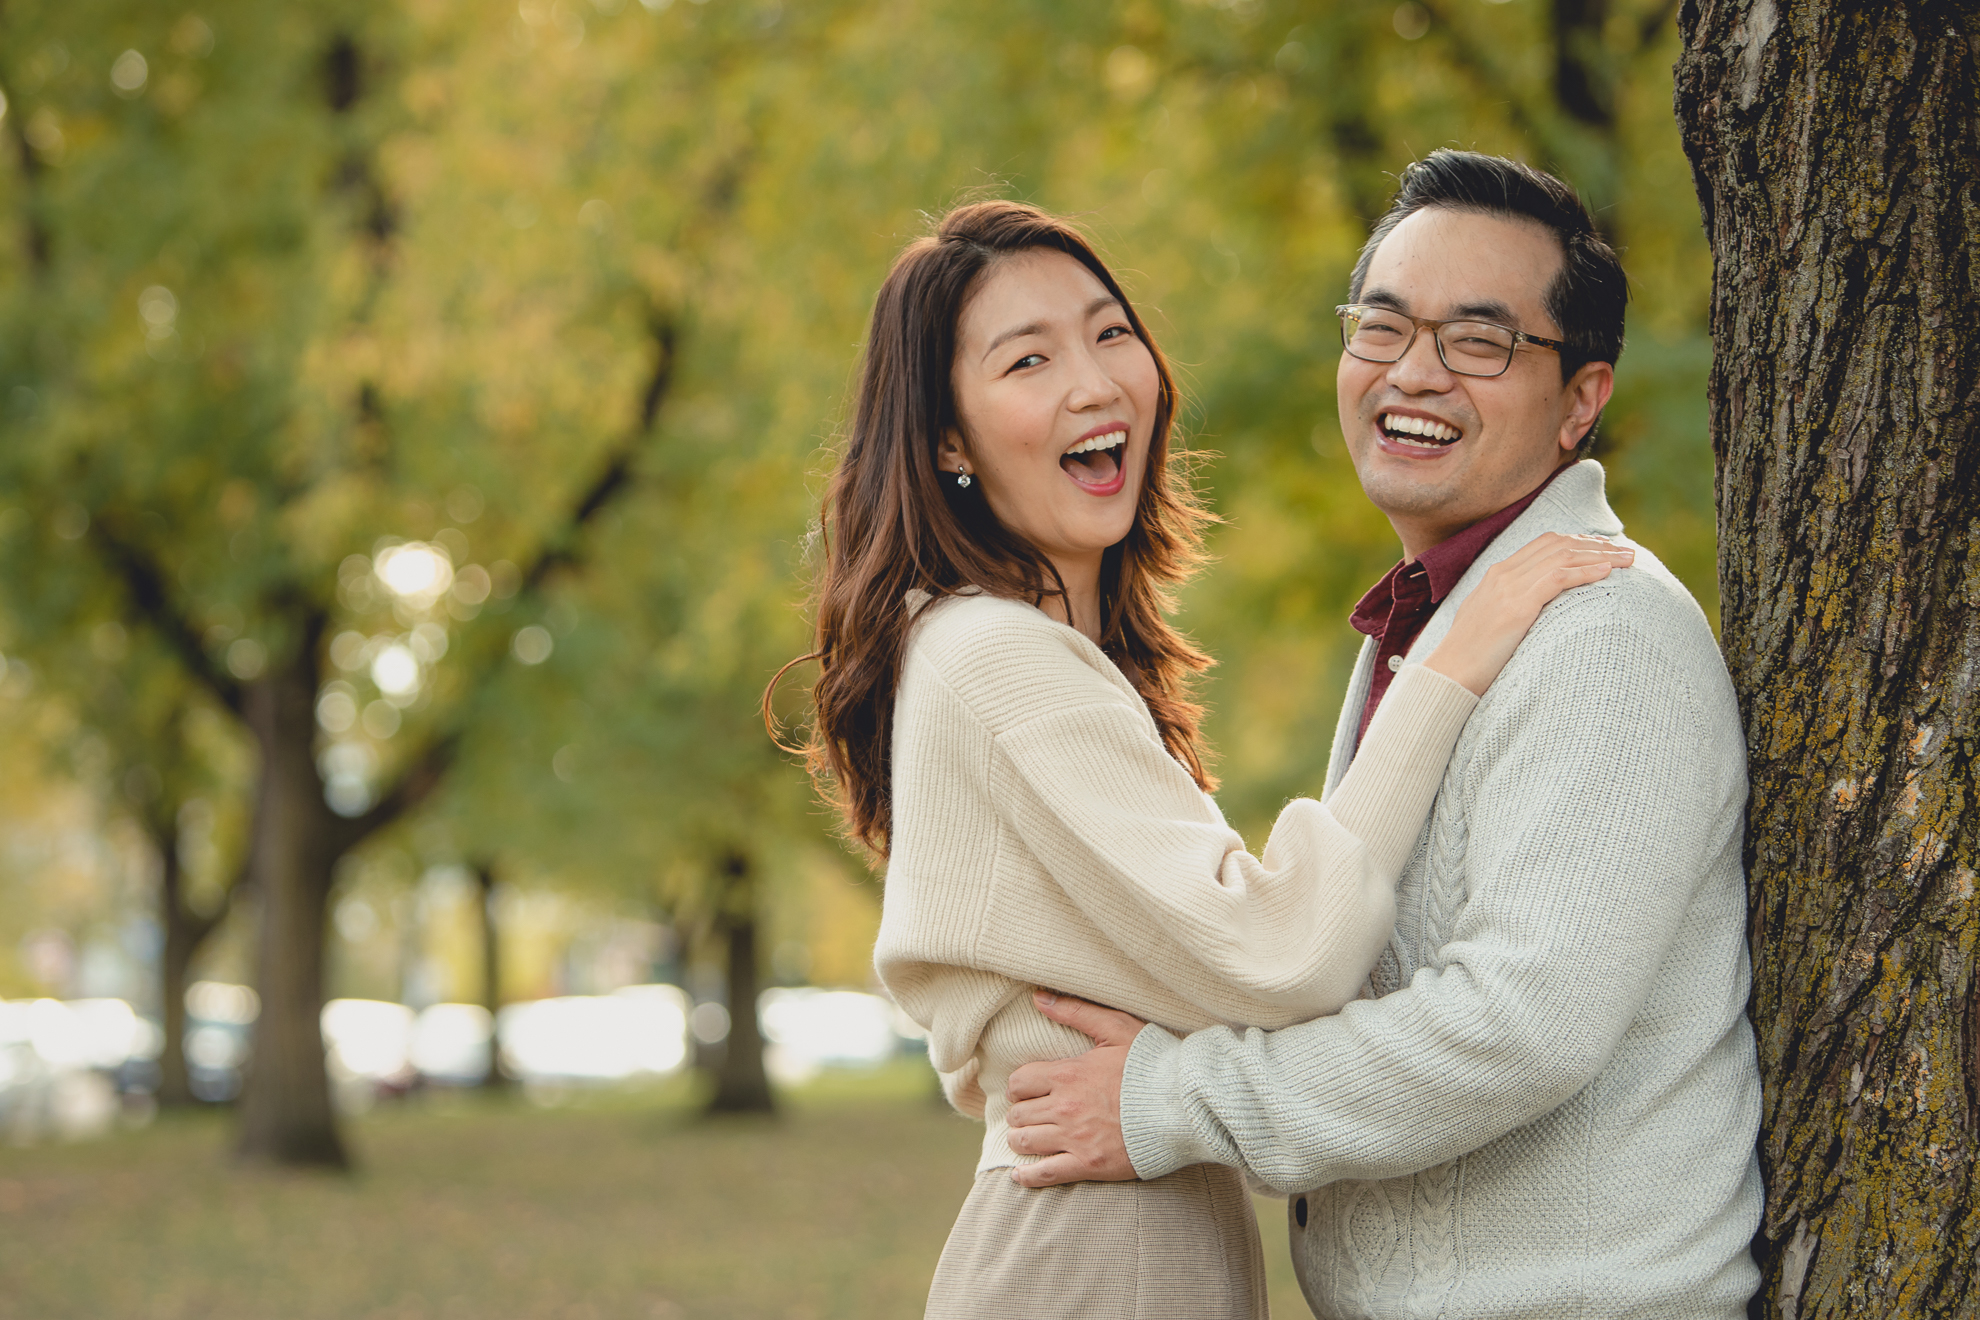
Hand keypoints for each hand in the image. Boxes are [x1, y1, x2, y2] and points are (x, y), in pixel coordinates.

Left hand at [1003, 991, 1145, 1187]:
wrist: (1184, 1106)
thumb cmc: (1153, 1065)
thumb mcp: (1116, 1028)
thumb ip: (1075, 1012)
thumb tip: (1038, 996)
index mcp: (1067, 1075)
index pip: (1019, 1083)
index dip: (1019, 1087)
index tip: (1027, 1090)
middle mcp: (1064, 1107)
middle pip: (1018, 1114)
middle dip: (1021, 1113)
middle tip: (1030, 1114)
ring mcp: (1074, 1138)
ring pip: (1025, 1142)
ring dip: (1021, 1140)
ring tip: (1028, 1138)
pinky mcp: (1088, 1165)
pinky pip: (1043, 1174)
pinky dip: (1027, 1176)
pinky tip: (1021, 1175)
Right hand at [1423, 532, 1633, 694]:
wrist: (1450, 673)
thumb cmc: (1470, 656)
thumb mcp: (1488, 620)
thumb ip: (1509, 605)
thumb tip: (1534, 609)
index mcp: (1497, 573)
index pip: (1545, 543)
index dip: (1579, 541)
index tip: (1604, 548)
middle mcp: (1503, 573)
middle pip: (1559, 544)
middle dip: (1597, 544)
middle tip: (1627, 550)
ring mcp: (1509, 588)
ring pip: (1563, 556)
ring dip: (1601, 554)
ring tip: (1629, 559)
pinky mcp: (1517, 606)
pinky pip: (1559, 578)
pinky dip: (1585, 572)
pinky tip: (1607, 572)